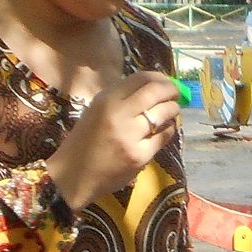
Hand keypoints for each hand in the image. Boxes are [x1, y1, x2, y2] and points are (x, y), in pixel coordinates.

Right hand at [44, 70, 183, 207]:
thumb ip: (121, 97)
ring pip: (164, 113)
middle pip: (155, 92)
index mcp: (106, 100)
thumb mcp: (96, 110)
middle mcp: (119, 114)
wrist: (75, 174)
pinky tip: (165, 129)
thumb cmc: (85, 140)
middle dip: (171, 90)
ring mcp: (131, 136)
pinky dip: (168, 129)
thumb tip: (152, 87)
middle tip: (176, 93)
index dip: (159, 77)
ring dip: (173, 109)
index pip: (140, 78)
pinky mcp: (140, 156)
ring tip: (172, 110)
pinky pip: (163, 136)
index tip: (166, 82)